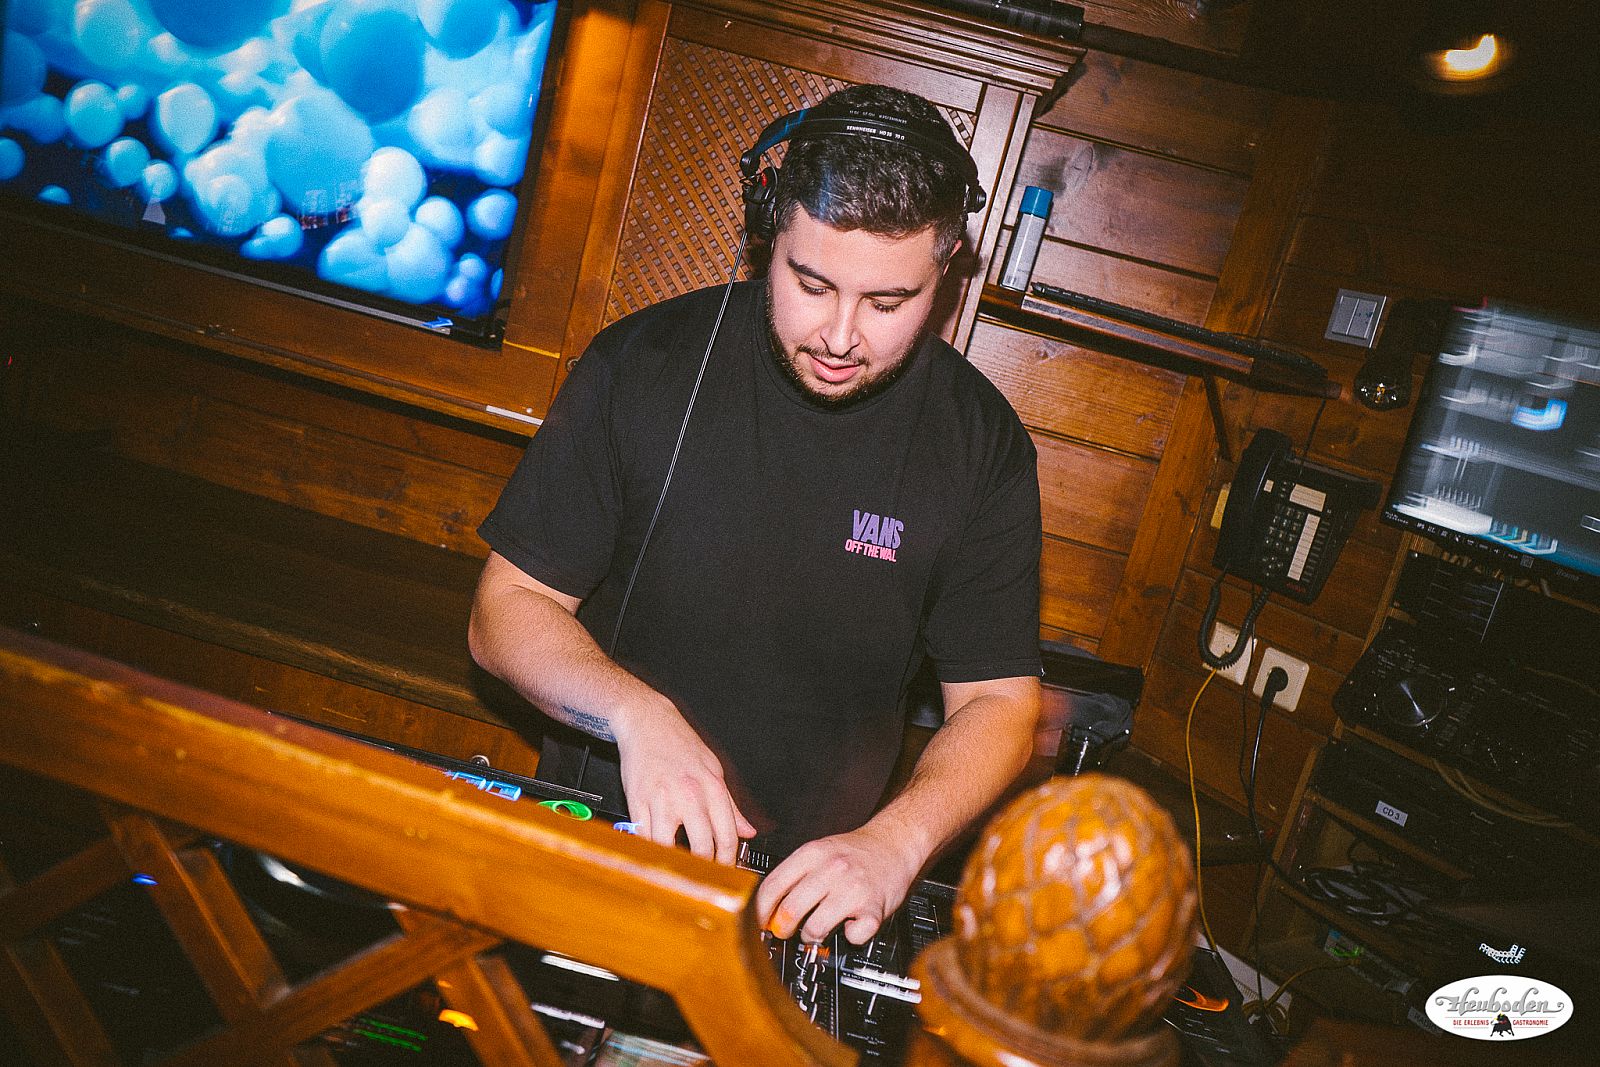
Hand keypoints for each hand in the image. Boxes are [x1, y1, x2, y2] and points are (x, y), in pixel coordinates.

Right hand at [613, 698, 754, 863]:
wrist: (647, 720)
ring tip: (680, 870)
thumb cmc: (680, 744)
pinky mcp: (637, 801)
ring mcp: (661, 799)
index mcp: (712, 788)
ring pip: (670, 848)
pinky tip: (657, 853)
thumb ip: (731, 805)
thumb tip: (748, 831)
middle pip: (702, 848)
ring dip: (676, 864)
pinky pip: (644, 837)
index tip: (728, 874)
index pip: (727, 837)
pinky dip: (651, 850)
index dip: (729, 862)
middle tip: (705, 879)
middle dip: (705, 870)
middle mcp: (689, 794)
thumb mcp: (714, 769)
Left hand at [755, 823, 922, 944]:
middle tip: (784, 931)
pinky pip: (853, 936)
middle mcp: (832, 870)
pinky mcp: (873, 909)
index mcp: (813, 853)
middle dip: (782, 928)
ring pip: (815, 926)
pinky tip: (848, 928)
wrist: (894, 844)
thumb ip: (795, 873)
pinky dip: (849, 938)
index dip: (761, 910)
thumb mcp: (820, 850)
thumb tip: (768, 904)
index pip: (773, 885)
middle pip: (790, 909)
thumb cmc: (856, 851)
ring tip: (814, 931)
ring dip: (810, 936)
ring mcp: (853, 890)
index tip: (759, 922)